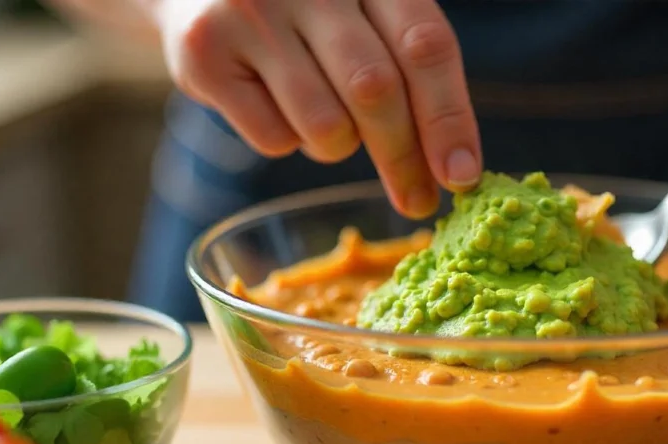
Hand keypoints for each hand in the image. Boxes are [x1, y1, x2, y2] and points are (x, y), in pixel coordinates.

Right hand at [146, 0, 482, 217]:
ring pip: (326, 126)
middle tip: (417, 200)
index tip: (462, 176)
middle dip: (403, 158)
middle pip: (377, 91)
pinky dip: (289, 142)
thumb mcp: (365, 14)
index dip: (449, 117)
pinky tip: (274, 104)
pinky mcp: (204, 53)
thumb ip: (410, 69)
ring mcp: (251, 13)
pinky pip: (274, 138)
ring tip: (323, 116)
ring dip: (338, 145)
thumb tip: (455, 167)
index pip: (424, 45)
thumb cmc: (307, 12)